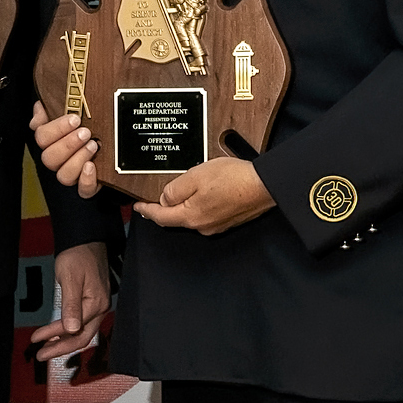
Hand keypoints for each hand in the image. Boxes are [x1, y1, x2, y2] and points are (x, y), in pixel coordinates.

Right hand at [30, 101, 103, 198]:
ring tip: (94, 145)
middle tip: (85, 132)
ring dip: (78, 159)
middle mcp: (59, 159)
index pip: (41, 137)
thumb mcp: (77, 111)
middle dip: (68, 144)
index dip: (56, 129)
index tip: (74, 118)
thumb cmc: (93, 126)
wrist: (116, 144)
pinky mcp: (87, 186)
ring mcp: (72, 174)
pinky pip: (83, 191)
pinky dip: (86, 180)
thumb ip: (54, 108)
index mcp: (52, 141)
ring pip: (63, 175)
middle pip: (49, 158)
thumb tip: (40, 107)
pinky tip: (92, 166)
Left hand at [32, 242, 112, 361]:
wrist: (85, 240)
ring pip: (82, 332)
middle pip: (82, 337)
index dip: (54, 337)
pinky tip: (58, 334)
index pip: (73, 329)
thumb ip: (70, 305)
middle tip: (42, 355)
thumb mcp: (70, 279)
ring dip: (64, 342)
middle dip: (60, 348)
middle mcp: (100, 308)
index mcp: (95, 304)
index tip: (36, 341)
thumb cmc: (77, 256)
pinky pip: (83, 323)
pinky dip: (69, 332)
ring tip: (47, 348)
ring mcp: (98, 306)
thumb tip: (72, 329)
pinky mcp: (93, 302)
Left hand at [132, 156, 275, 234]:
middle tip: (156, 197)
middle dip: (165, 207)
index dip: (147, 210)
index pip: (161, 217)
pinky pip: (206, 213)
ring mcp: (217, 225)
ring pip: (192, 215)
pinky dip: (200, 204)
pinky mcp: (228, 221)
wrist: (265, 185)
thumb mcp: (195, 176)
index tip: (138, 206)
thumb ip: (174, 189)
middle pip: (176, 217)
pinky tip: (205, 192)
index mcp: (191, 216)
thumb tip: (164, 198)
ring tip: (185, 188)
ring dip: (185, 204)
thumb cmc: (234, 179)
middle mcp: (202, 225)